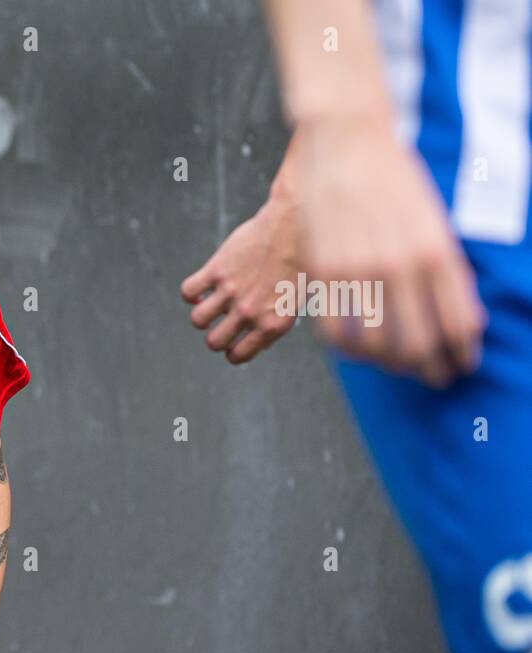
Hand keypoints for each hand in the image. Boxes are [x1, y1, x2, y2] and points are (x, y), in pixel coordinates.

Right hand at [181, 197, 301, 363]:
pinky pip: (188, 291)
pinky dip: (191, 292)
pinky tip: (203, 287)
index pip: (237, 356)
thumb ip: (275, 326)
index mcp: (272, 324)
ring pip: (198, 320)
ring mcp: (232, 291)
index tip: (232, 340)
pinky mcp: (218, 270)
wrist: (295, 225)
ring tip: (211, 303)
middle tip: (222, 322)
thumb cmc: (299, 263)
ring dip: (202, 315)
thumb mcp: (294, 303)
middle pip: (213, 342)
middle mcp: (250, 312)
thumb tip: (259, 346)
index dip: (231, 351)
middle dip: (215, 336)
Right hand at [294, 112, 485, 386]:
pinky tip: (356, 348)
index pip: (458, 323)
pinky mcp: (324, 269)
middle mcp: (401, 264)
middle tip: (431, 376)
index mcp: (437, 251)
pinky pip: (335, 329)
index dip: (461, 354)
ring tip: (393, 364)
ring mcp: (359, 269)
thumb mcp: (433, 220)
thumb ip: (444, 268)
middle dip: (428, 368)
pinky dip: (348, 348)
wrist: (348, 140)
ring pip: (376, 343)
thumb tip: (455, 316)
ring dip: (388, 363)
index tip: (461, 365)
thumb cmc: (394, 177)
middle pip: (418, 343)